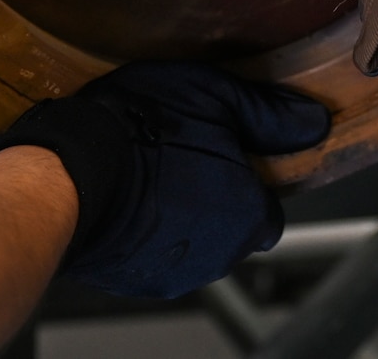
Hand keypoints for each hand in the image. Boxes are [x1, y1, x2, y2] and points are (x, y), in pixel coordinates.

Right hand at [0, 62, 328, 300]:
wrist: (64, 174)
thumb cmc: (141, 130)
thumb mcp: (217, 97)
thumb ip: (271, 115)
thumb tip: (313, 122)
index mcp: (247, 214)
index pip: (271, 214)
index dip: (254, 184)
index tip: (235, 158)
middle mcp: (216, 254)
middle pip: (233, 230)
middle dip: (219, 200)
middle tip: (192, 158)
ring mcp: (172, 273)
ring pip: (194, 244)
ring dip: (184, 216)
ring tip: (157, 174)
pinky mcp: (132, 280)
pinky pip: (155, 255)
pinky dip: (149, 231)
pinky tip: (131, 196)